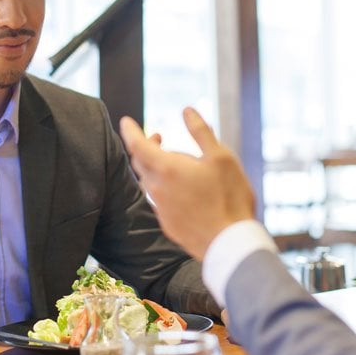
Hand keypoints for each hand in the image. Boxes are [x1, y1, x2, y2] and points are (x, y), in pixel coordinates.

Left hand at [120, 107, 255, 260]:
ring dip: (154, 167)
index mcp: (167, 168)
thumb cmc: (229, 196)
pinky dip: (163, 187)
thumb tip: (187, 110)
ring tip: (175, 162)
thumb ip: (201, 132)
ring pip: (149, 182)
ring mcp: (161, 209)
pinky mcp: (168, 225)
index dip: (129, 131)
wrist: (230, 243)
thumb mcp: (221, 157)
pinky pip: (158, 200)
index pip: (136, 144)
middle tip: (159, 136)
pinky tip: (183, 189)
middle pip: (140, 163)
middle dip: (145, 146)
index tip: (125, 121)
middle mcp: (157, 188)